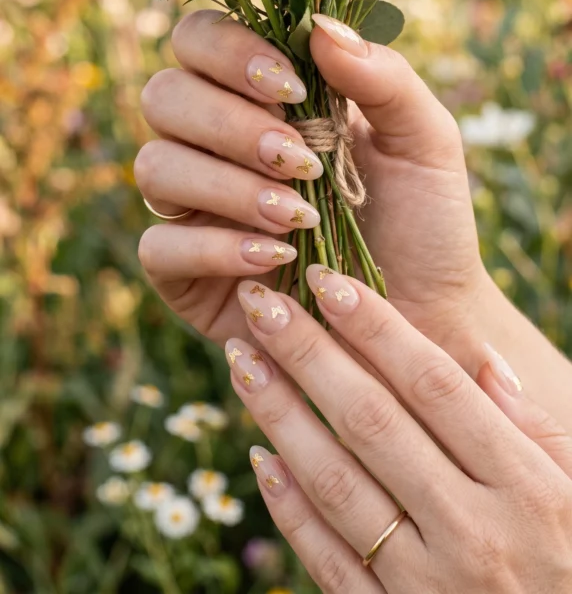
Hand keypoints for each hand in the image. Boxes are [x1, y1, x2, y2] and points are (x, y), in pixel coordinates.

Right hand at [134, 8, 486, 348]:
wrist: (428, 317)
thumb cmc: (424, 220)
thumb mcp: (424, 139)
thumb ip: (382, 76)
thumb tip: (319, 26)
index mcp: (261, 95)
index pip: (200, 40)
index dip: (227, 50)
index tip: (289, 84)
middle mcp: (214, 143)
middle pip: (164, 95)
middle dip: (229, 124)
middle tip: (299, 159)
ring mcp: (194, 206)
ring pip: (154, 167)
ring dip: (227, 185)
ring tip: (299, 215)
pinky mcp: (184, 272)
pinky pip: (157, 245)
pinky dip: (215, 248)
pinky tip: (273, 259)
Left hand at [226, 270, 571, 592]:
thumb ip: (538, 429)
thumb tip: (486, 362)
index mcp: (524, 487)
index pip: (434, 385)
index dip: (376, 327)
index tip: (327, 281)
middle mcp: (472, 531)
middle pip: (372, 421)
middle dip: (307, 353)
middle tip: (260, 302)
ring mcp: (427, 585)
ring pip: (335, 483)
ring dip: (280, 414)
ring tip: (241, 357)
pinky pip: (327, 561)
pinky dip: (288, 508)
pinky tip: (258, 456)